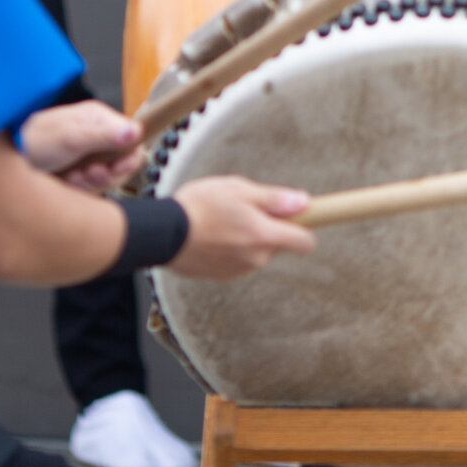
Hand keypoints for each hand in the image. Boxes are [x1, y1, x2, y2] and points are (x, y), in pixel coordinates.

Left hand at [19, 100, 144, 192]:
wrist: (4, 160)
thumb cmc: (33, 140)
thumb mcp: (70, 137)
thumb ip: (104, 136)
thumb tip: (135, 131)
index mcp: (98, 119)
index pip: (132, 139)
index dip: (128, 157)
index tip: (116, 167)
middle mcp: (96, 136)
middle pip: (123, 162)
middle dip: (107, 174)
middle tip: (90, 173)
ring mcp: (87, 156)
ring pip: (108, 178)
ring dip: (92, 182)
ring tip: (74, 176)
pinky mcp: (78, 173)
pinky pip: (92, 187)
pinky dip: (81, 189)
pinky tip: (67, 182)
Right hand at [168, 177, 315, 277]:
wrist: (161, 233)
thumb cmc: (200, 205)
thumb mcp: (240, 189)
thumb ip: (274, 199)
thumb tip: (304, 202)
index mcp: (265, 235)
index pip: (304, 242)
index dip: (305, 227)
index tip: (299, 217)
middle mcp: (256, 258)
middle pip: (276, 244)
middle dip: (266, 227)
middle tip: (242, 209)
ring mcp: (238, 270)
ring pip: (255, 252)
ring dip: (246, 238)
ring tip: (221, 221)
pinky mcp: (220, 277)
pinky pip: (236, 261)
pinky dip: (229, 250)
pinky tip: (210, 235)